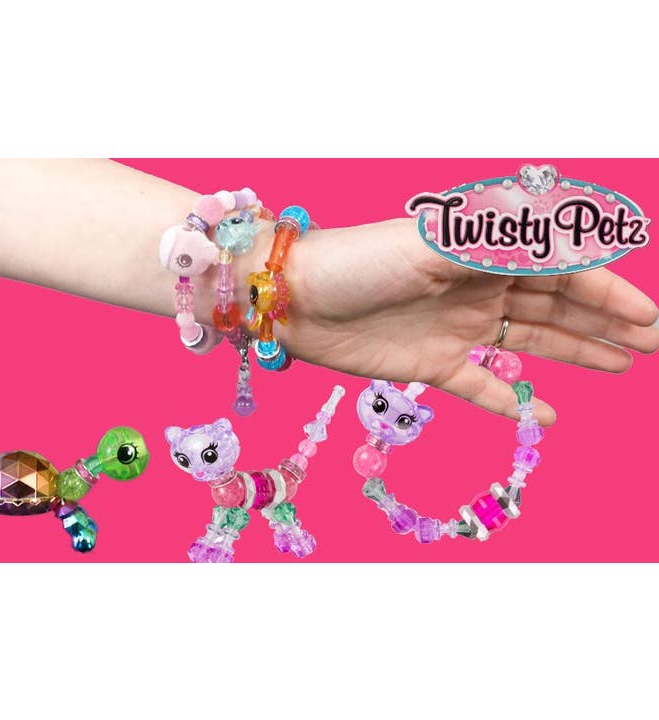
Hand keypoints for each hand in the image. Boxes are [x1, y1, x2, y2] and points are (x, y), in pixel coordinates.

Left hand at [275, 218, 658, 424]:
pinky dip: (513, 402)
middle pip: (555, 306)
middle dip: (605, 321)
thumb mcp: (429, 244)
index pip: (559, 270)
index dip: (607, 292)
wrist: (294, 302)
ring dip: (575, 351)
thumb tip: (563, 239)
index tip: (648, 317)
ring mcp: (455, 328)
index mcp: (481, 254)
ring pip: (530, 342)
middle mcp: (475, 289)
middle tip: (652, 343)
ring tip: (621, 364)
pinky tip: (546, 416)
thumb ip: (497, 245)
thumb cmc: (356, 262)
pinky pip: (483, 387)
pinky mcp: (430, 365)